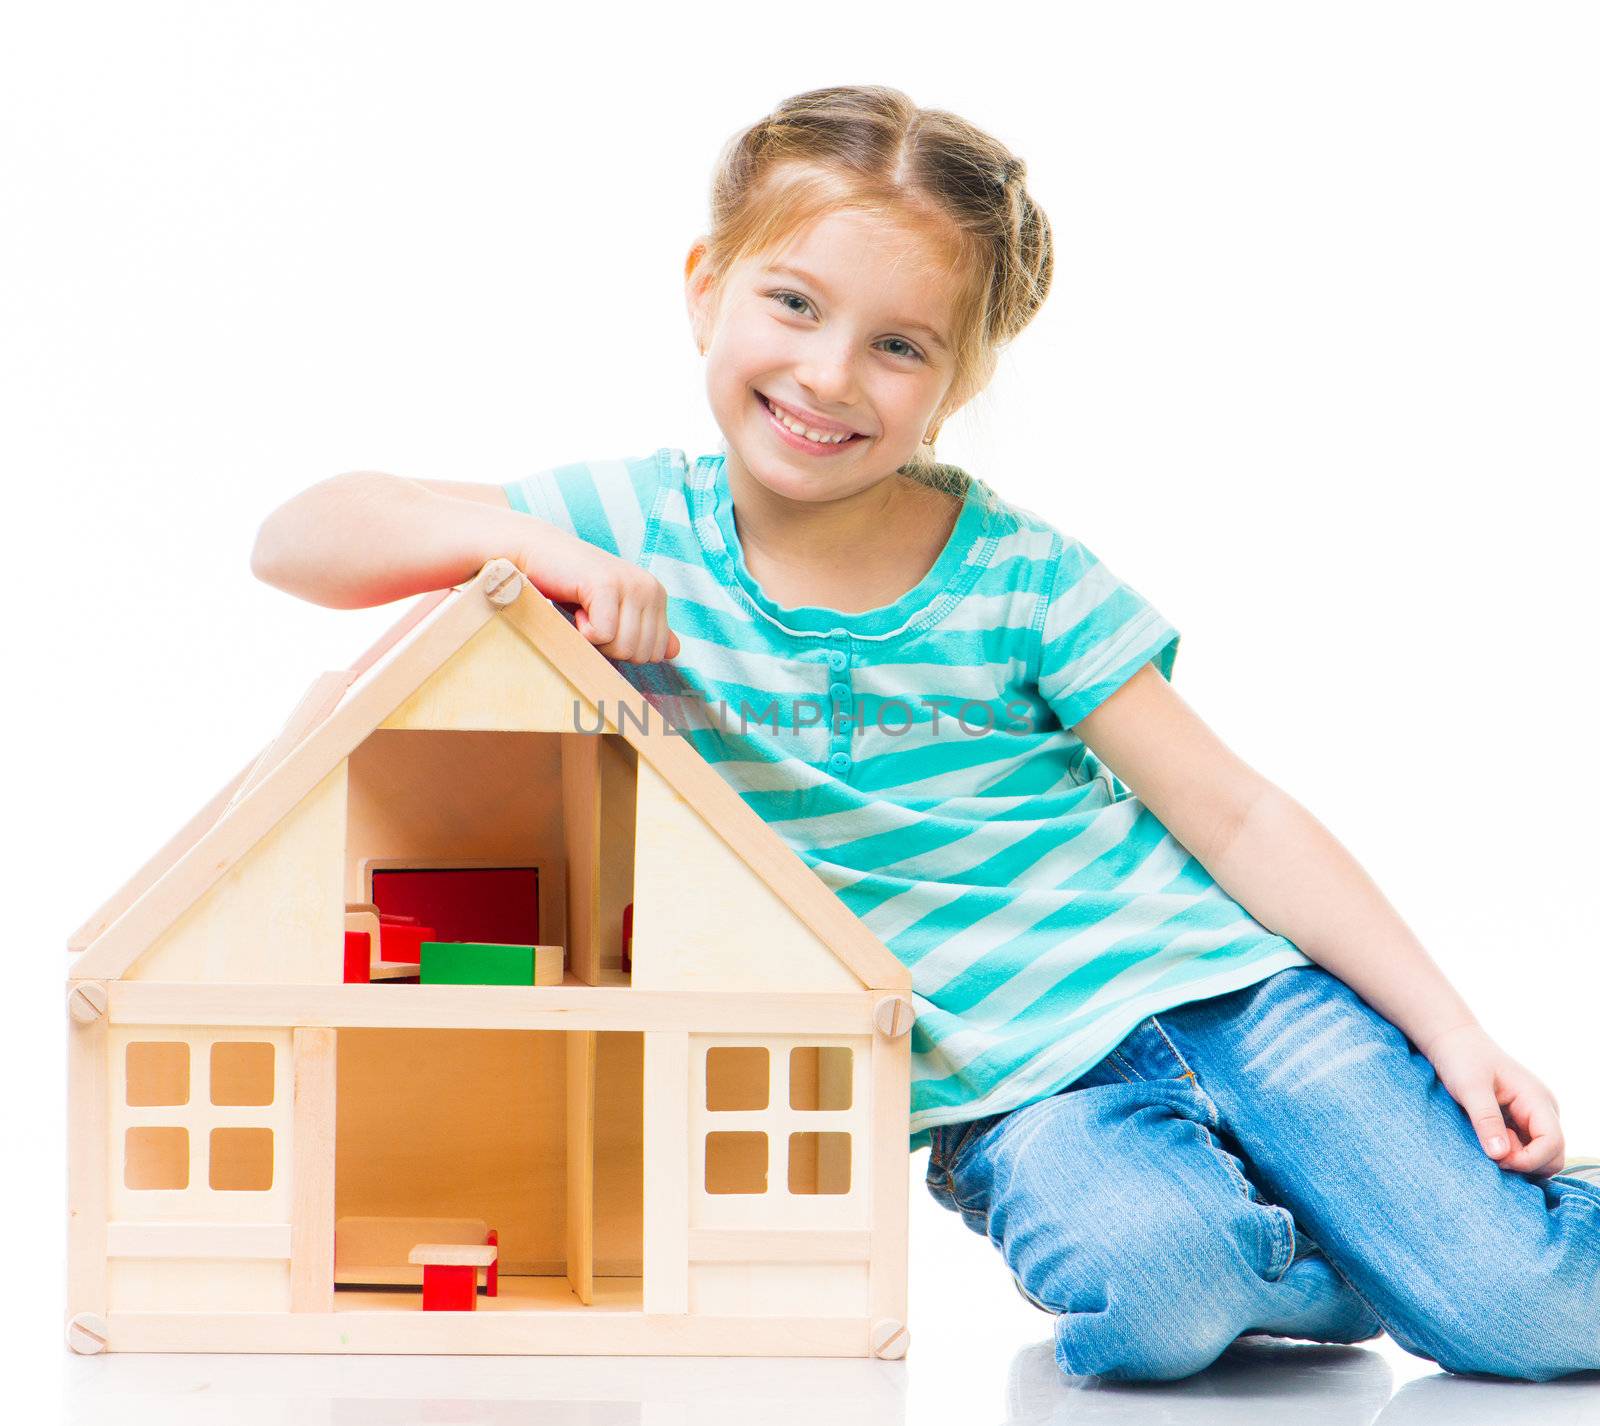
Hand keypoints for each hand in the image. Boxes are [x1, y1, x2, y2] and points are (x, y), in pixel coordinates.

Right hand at [516, 530, 680, 664]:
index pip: (656, 653)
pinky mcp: (606, 585)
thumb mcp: (616, 611)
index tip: (606, 621)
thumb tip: (675, 651)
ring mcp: (631, 584)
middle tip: (593, 617)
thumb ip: (645, 630)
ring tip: (585, 609)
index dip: (624, 648)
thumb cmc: (574, 587)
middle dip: (610, 646)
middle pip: (640, 654)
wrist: (537, 552)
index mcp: (657, 595)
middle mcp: (650, 588)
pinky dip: (583, 631)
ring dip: (596, 639)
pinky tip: (577, 605)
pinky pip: (603, 635)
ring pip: (623, 647)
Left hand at [1421, 1023, 1564, 1176]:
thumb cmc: (1461, 1058)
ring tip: (1487, 1141)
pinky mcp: (1519, 1123)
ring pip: (1539, 1157)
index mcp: (1537, 1100)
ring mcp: (1533, 1118)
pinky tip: (1488, 1142)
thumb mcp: (1469, 1088)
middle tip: (1490, 1152)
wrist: (1452, 1041)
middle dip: (1524, 1164)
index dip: (1528, 1160)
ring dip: (1516, 1160)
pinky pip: (1524, 1150)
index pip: (1552, 1144)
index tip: (1497, 1158)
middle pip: (1552, 1156)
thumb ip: (1486, 1120)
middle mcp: (1543, 1111)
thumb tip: (1501, 1155)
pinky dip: (1509, 1155)